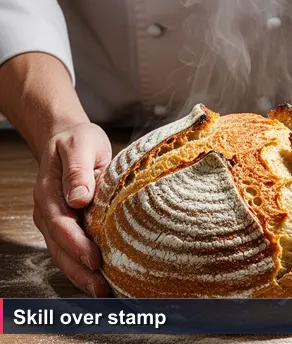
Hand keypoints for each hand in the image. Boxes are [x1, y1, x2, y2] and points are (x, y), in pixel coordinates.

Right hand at [33, 122, 112, 296]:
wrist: (68, 139)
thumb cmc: (77, 141)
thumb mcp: (79, 145)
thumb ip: (77, 170)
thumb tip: (79, 198)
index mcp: (49, 194)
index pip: (60, 225)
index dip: (76, 244)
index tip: (94, 258)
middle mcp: (48, 212)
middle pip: (60, 248)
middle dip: (79, 270)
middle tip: (102, 289)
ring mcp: (55, 221)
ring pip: (63, 254)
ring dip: (81, 275)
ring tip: (103, 293)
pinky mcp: (67, 226)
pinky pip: (71, 251)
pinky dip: (83, 267)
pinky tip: (100, 280)